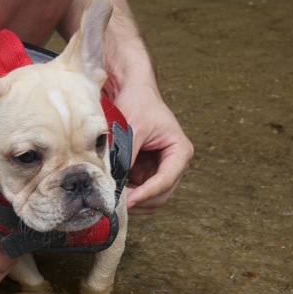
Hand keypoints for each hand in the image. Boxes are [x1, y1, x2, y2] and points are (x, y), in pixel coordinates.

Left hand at [113, 84, 193, 214]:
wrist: (133, 92)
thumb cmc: (139, 104)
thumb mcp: (133, 128)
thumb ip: (127, 155)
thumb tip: (117, 182)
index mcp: (180, 152)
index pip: (165, 181)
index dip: (146, 193)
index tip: (127, 201)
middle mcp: (174, 164)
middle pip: (160, 196)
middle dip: (139, 200)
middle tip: (115, 201)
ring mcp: (160, 170)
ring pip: (150, 199)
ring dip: (132, 200)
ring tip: (112, 195)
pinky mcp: (146, 173)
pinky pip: (138, 192)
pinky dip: (127, 195)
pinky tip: (113, 189)